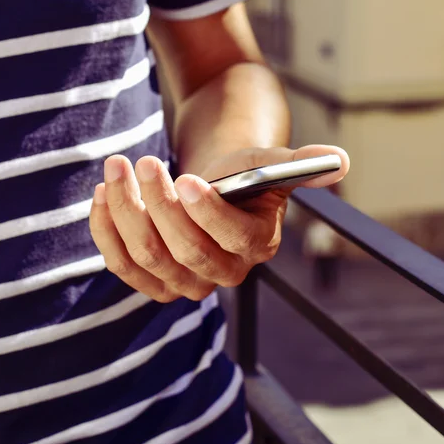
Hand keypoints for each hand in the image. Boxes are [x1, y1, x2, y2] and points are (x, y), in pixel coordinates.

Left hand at [89, 145, 349, 301]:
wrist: (216, 185)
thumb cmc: (243, 172)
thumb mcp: (270, 162)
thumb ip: (301, 163)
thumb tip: (340, 161)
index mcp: (257, 245)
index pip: (232, 240)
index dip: (207, 213)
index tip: (185, 179)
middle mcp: (225, 273)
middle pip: (185, 252)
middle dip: (158, 205)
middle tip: (143, 162)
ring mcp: (186, 282)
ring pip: (148, 257)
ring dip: (126, 210)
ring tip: (117, 169)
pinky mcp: (154, 280)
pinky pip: (123, 265)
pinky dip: (107, 230)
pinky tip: (103, 195)